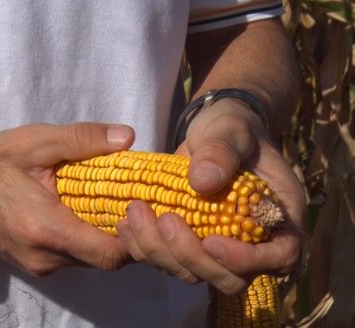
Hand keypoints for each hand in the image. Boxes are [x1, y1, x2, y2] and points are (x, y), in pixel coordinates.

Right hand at [0, 123, 134, 275]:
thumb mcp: (33, 143)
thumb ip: (82, 140)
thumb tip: (128, 137)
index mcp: (46, 229)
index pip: (111, 254)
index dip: (138, 236)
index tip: (146, 209)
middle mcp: (44, 258)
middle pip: (104, 260)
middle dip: (126, 234)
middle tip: (137, 202)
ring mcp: (36, 266)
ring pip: (88, 259)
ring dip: (105, 236)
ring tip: (115, 203)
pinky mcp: (29, 264)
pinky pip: (70, 257)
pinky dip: (86, 239)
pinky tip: (87, 212)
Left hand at [117, 99, 304, 293]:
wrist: (214, 131)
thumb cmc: (231, 128)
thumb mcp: (230, 130)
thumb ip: (222, 151)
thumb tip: (203, 182)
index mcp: (278, 215)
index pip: (280, 257)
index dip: (248, 260)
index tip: (211, 241)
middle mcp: (252, 240)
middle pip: (230, 278)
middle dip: (191, 256)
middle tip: (165, 218)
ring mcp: (218, 246)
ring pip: (193, 274)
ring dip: (161, 252)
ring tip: (135, 213)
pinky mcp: (189, 243)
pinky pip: (167, 261)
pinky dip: (144, 247)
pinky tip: (125, 222)